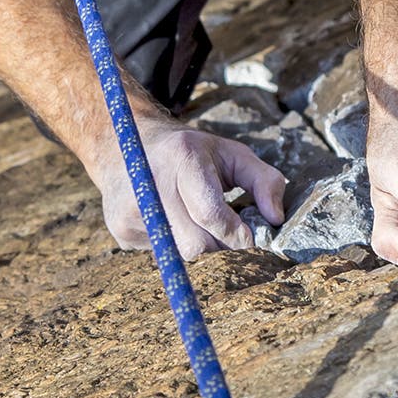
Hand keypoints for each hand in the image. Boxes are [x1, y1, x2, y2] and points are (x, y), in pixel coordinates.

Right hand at [93, 117, 286, 260]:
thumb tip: (276, 219)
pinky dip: (174, 244)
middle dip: (219, 242)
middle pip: (197, 243)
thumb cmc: (189, 151)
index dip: (236, 232)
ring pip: (180, 253)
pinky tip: (170, 219)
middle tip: (223, 227)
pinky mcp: (120, 229)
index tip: (248, 235)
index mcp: (181, 157)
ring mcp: (131, 209)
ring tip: (195, 218)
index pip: (210, 213)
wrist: (126, 142)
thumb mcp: (229, 152)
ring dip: (198, 244)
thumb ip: (263, 180)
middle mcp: (150, 182)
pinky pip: (162, 255)